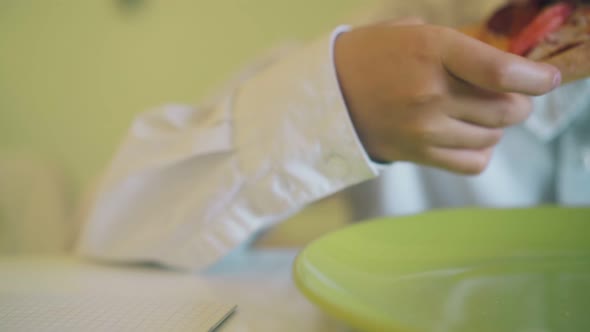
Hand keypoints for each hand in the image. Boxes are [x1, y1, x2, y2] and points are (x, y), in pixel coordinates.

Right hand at [334, 20, 559, 173]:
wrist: (324, 93)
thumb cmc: (369, 55)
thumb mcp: (410, 31)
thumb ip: (455, 46)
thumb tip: (498, 65)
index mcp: (431, 50)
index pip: (500, 71)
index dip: (534, 77)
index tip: (548, 80)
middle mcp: (431, 93)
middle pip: (506, 109)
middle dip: (519, 102)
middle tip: (509, 95)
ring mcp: (424, 129)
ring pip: (492, 135)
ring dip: (496, 125)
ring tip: (477, 113)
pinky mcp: (417, 154)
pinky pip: (472, 162)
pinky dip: (481, 150)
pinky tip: (470, 137)